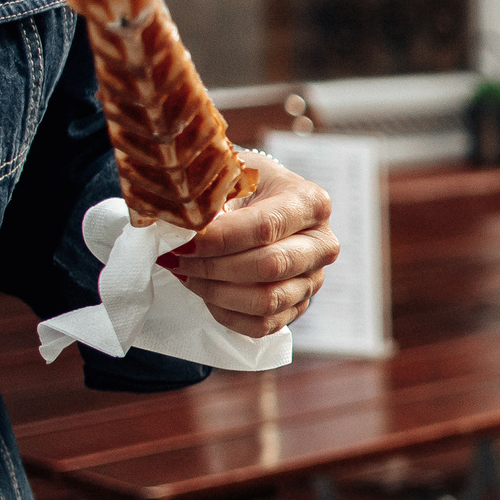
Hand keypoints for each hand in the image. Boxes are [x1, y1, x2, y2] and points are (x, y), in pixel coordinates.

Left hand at [158, 161, 339, 337]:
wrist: (260, 203)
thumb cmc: (244, 185)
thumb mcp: (232, 174)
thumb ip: (214, 198)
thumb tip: (184, 226)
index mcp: (311, 204)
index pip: (264, 227)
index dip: (219, 239)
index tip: (181, 241)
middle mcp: (322, 245)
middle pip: (270, 266)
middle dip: (214, 266)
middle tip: (177, 258)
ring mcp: (312, 280)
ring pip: (266, 301)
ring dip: (217, 291)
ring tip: (186, 274)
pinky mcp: (298, 306)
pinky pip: (262, 325)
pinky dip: (227, 313)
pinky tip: (205, 293)